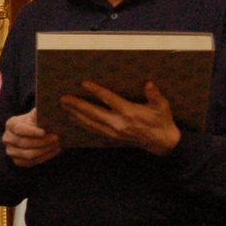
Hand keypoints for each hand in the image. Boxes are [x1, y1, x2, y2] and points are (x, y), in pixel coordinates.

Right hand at [2, 109, 60, 167]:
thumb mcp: (34, 115)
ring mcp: (11, 151)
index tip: (44, 132)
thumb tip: (48, 108)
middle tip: (56, 138)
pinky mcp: (17, 161)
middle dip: (42, 142)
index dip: (31, 131)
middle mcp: (7, 138)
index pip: (19, 129)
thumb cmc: (33, 123)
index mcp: (10, 124)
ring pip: (29, 155)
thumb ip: (39, 112)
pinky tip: (54, 150)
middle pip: (25, 143)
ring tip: (57, 145)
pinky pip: (32, 162)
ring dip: (45, 150)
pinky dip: (45, 157)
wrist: (28, 134)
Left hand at [60, 80, 181, 155]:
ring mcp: (114, 131)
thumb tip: (149, 84)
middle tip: (63, 98)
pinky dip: (82, 123)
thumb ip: (154, 94)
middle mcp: (118, 122)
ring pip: (90, 122)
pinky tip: (73, 118)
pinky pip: (93, 129)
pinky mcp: (112, 136)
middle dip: (77, 105)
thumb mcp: (162, 106)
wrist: (162, 142)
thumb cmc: (161, 120)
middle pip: (93, 113)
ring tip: (63, 106)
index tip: (83, 83)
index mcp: (129, 112)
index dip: (96, 91)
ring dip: (76, 114)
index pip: (109, 100)